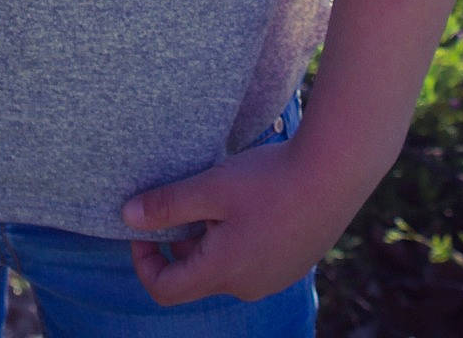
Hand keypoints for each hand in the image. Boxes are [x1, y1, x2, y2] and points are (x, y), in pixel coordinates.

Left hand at [121, 141, 335, 307]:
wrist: (335, 173)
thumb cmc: (269, 180)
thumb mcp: (211, 187)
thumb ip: (167, 205)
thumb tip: (126, 217)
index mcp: (222, 272)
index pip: (165, 289)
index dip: (145, 260)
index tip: (145, 225)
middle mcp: (247, 285)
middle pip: (196, 274)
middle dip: (182, 238)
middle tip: (190, 196)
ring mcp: (274, 277)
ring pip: (225, 264)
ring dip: (212, 234)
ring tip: (223, 192)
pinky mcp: (293, 263)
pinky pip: (252, 257)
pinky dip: (239, 234)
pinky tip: (253, 198)